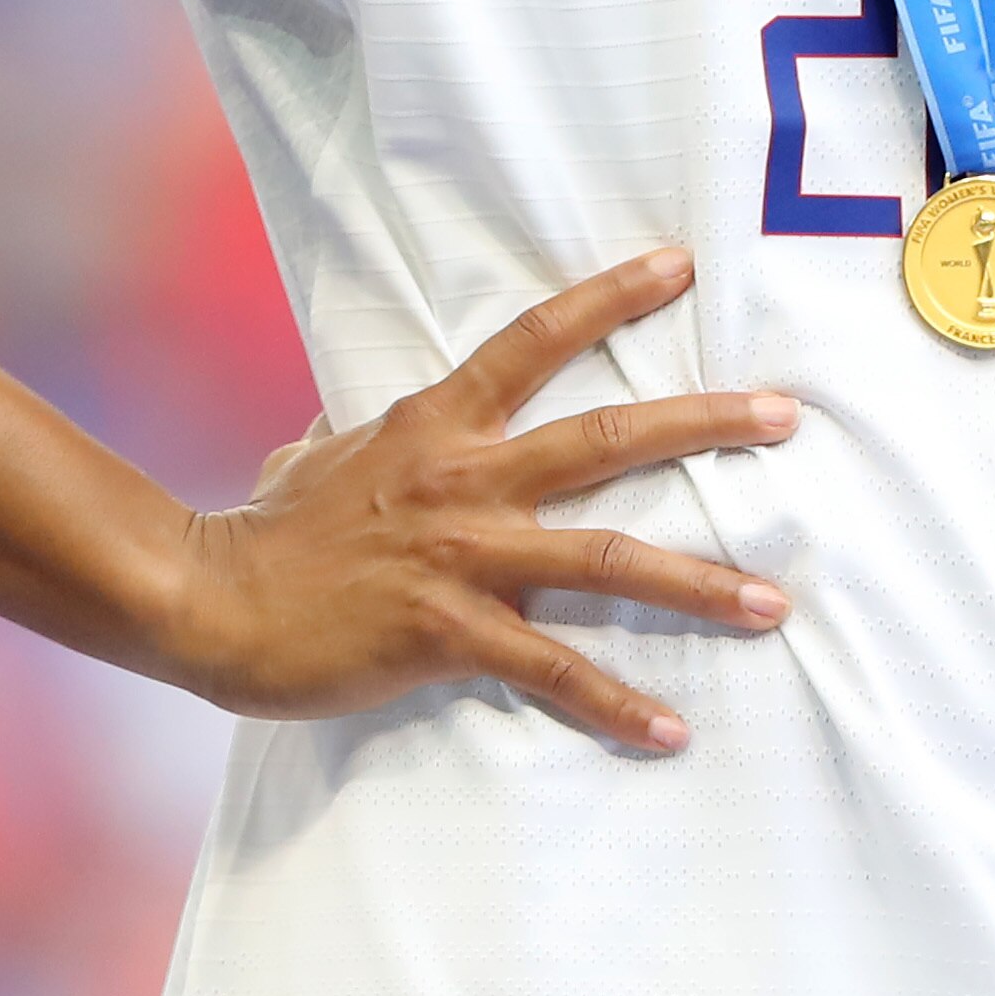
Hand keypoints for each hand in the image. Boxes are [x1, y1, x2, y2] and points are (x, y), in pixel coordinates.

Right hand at [158, 247, 794, 750]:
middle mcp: (466, 476)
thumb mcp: (317, 457)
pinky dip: (614, 703)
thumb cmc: (265, 531)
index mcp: (439, 423)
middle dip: (704, 424)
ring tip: (770, 602)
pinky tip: (668, 730)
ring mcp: (463, 554)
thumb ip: (358, 438)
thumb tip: (343, 431)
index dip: (609, 297)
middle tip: (785, 416)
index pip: (535, 340)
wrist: (209, 600)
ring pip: (608, 558)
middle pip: (608, 437)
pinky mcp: (449, 632)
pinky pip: (552, 669)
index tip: (680, 265)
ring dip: (698, 583)